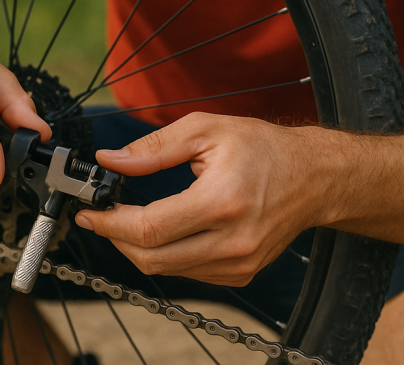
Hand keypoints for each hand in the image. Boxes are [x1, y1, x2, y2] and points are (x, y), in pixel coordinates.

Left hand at [73, 112, 334, 285]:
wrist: (314, 177)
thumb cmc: (262, 148)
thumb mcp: (206, 130)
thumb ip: (153, 149)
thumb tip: (109, 162)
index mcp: (221, 201)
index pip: (149, 229)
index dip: (110, 224)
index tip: (89, 212)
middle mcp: (231, 240)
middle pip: (151, 258)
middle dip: (116, 239)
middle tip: (102, 217)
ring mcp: (238, 263)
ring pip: (166, 269)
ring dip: (139, 248)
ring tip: (130, 220)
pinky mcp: (240, 273)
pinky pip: (187, 272)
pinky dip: (167, 255)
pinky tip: (165, 230)